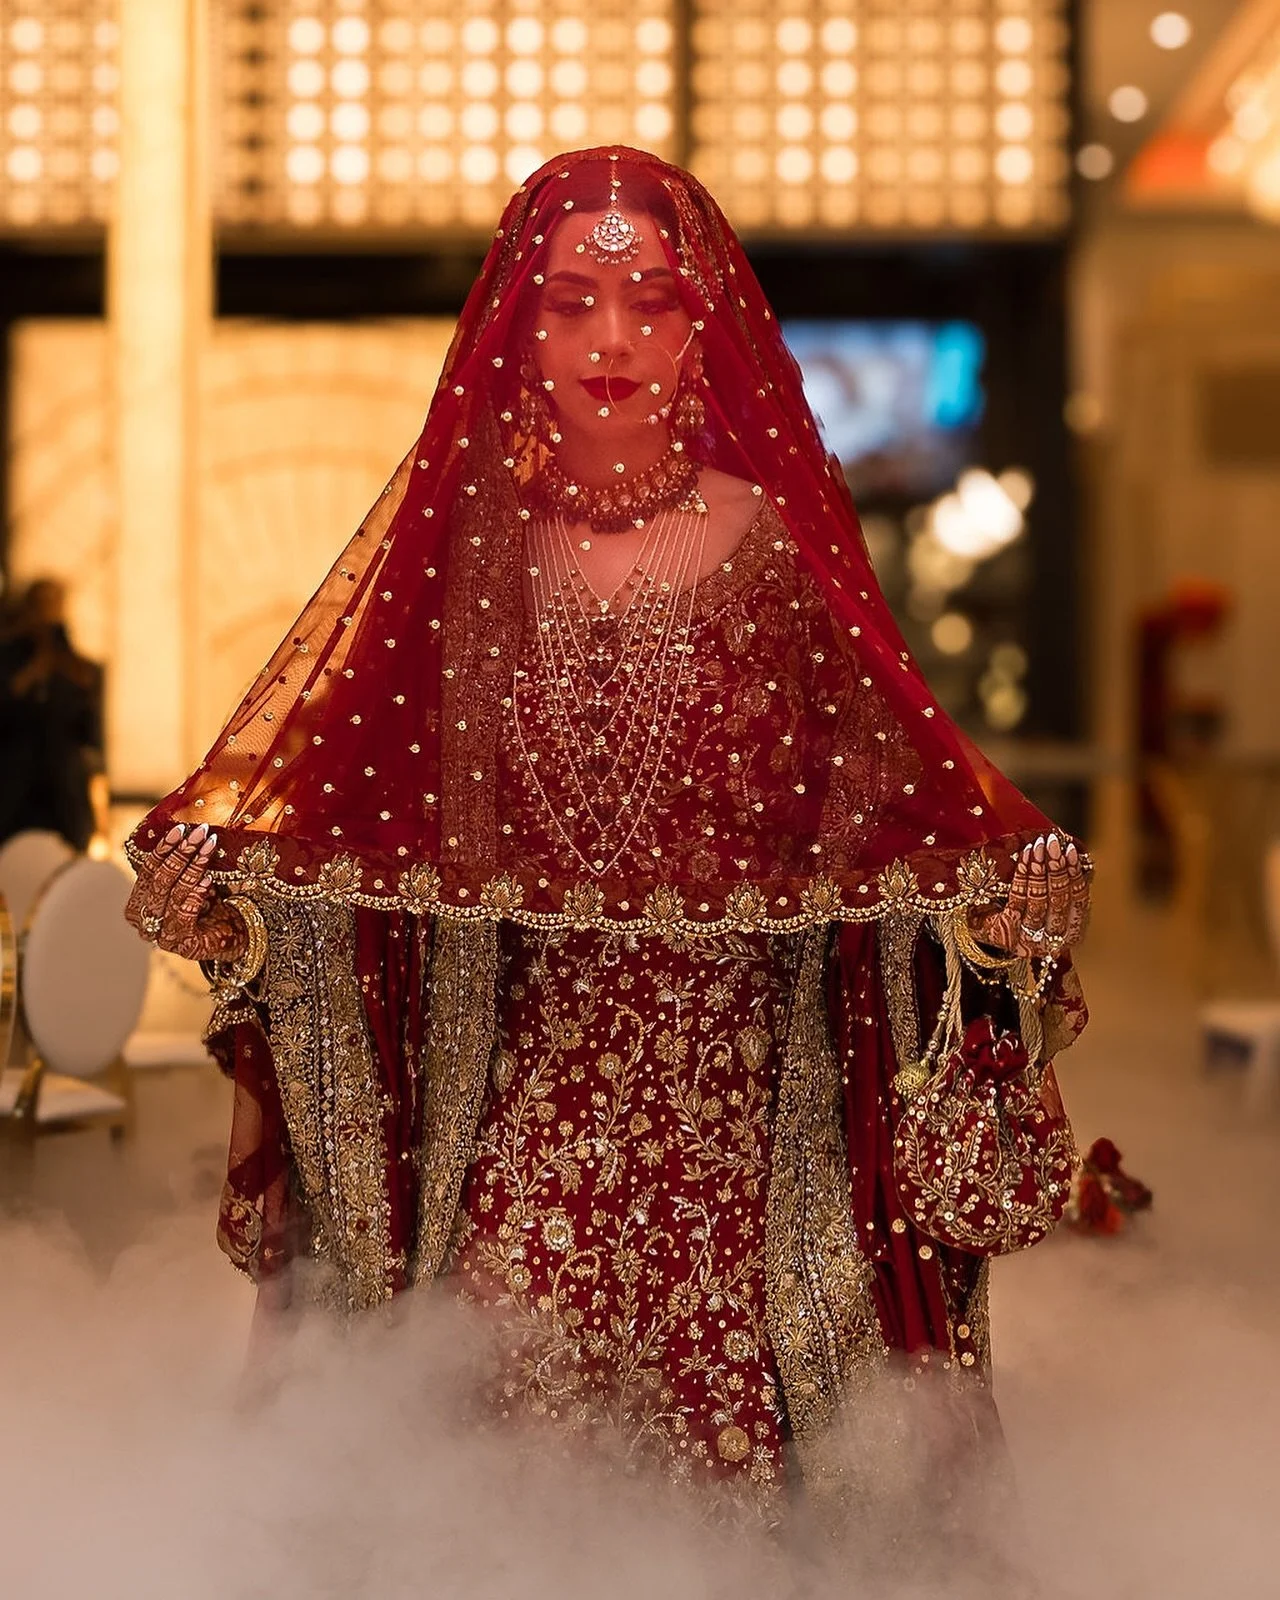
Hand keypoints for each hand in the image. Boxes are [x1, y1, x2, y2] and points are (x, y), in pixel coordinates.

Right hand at [125, 823, 248, 962]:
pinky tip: (208, 879)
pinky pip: (185, 913)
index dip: (163, 849)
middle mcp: (144, 923)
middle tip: (200, 834)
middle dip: (180, 854)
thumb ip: (178, 865)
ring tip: (209, 847)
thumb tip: (184, 829)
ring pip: (173, 894)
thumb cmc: (207, 905)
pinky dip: (196, 893)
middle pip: (159, 881)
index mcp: (138, 905)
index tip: (180, 828)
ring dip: (193, 867)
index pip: (147, 871)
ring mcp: (162, 936)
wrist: (230, 935)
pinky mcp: (183, 945)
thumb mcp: (188, 881)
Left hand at [968, 833, 1088, 958]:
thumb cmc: (1029, 918)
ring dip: (1039, 869)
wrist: (996, 936)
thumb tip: (1072, 856)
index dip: (1075, 873)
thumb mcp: (1052, 908)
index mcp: (1071, 934)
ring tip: (1038, 846)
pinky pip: (1017, 898)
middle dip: (1057, 868)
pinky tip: (1024, 857)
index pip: (1079, 901)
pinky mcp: (1007, 930)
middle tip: (1053, 844)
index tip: (1069, 849)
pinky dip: (1022, 875)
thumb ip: (1064, 889)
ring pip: (1038, 899)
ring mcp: (1029, 937)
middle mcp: (1052, 940)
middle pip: (1059, 899)